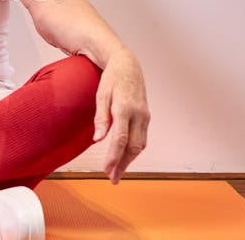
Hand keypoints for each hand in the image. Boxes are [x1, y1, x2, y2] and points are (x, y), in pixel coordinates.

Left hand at [92, 53, 149, 183]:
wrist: (128, 65)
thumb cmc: (111, 79)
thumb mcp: (101, 94)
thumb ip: (100, 117)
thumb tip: (97, 140)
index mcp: (125, 108)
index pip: (120, 139)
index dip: (114, 156)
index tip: (107, 169)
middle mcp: (139, 114)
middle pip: (133, 146)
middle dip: (123, 164)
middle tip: (112, 178)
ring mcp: (145, 116)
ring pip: (140, 145)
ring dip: (129, 160)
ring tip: (117, 173)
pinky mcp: (147, 117)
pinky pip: (142, 138)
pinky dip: (134, 150)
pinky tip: (125, 158)